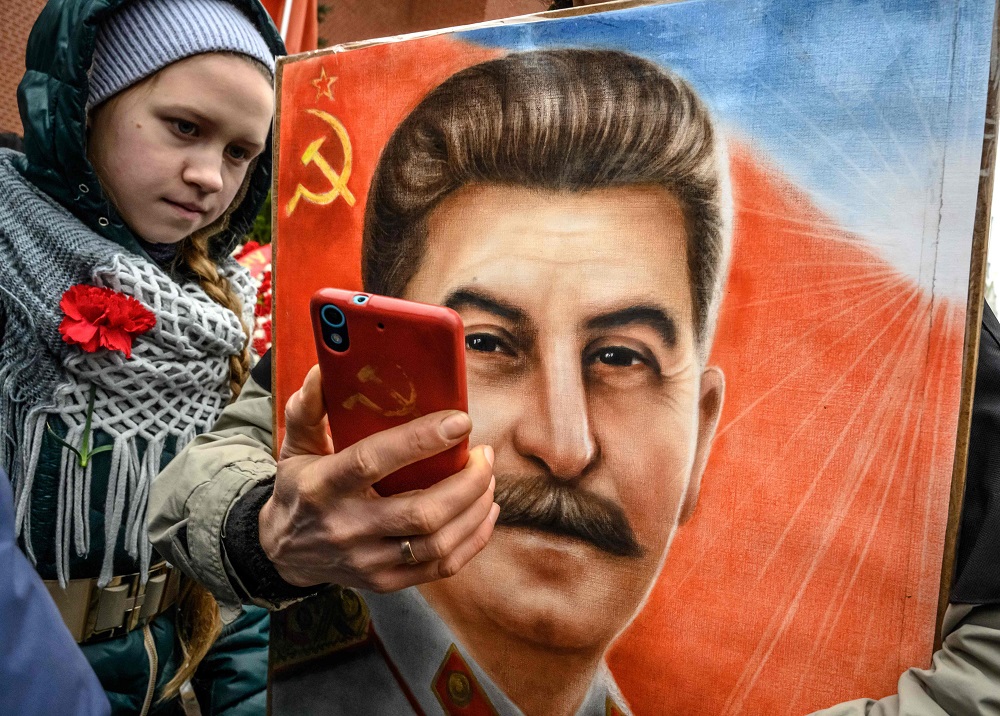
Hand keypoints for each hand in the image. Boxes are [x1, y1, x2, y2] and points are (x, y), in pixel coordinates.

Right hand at [259, 365, 498, 592]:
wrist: (281, 551)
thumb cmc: (299, 487)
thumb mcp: (295, 445)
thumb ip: (308, 406)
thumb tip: (324, 368)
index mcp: (323, 486)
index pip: (374, 461)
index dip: (420, 441)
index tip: (460, 421)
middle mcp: (346, 527)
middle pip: (421, 513)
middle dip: (467, 482)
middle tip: (485, 454)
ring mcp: (367, 561)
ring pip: (438, 543)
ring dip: (475, 508)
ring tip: (488, 477)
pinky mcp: (385, 582)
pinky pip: (441, 568)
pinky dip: (473, 539)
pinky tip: (485, 511)